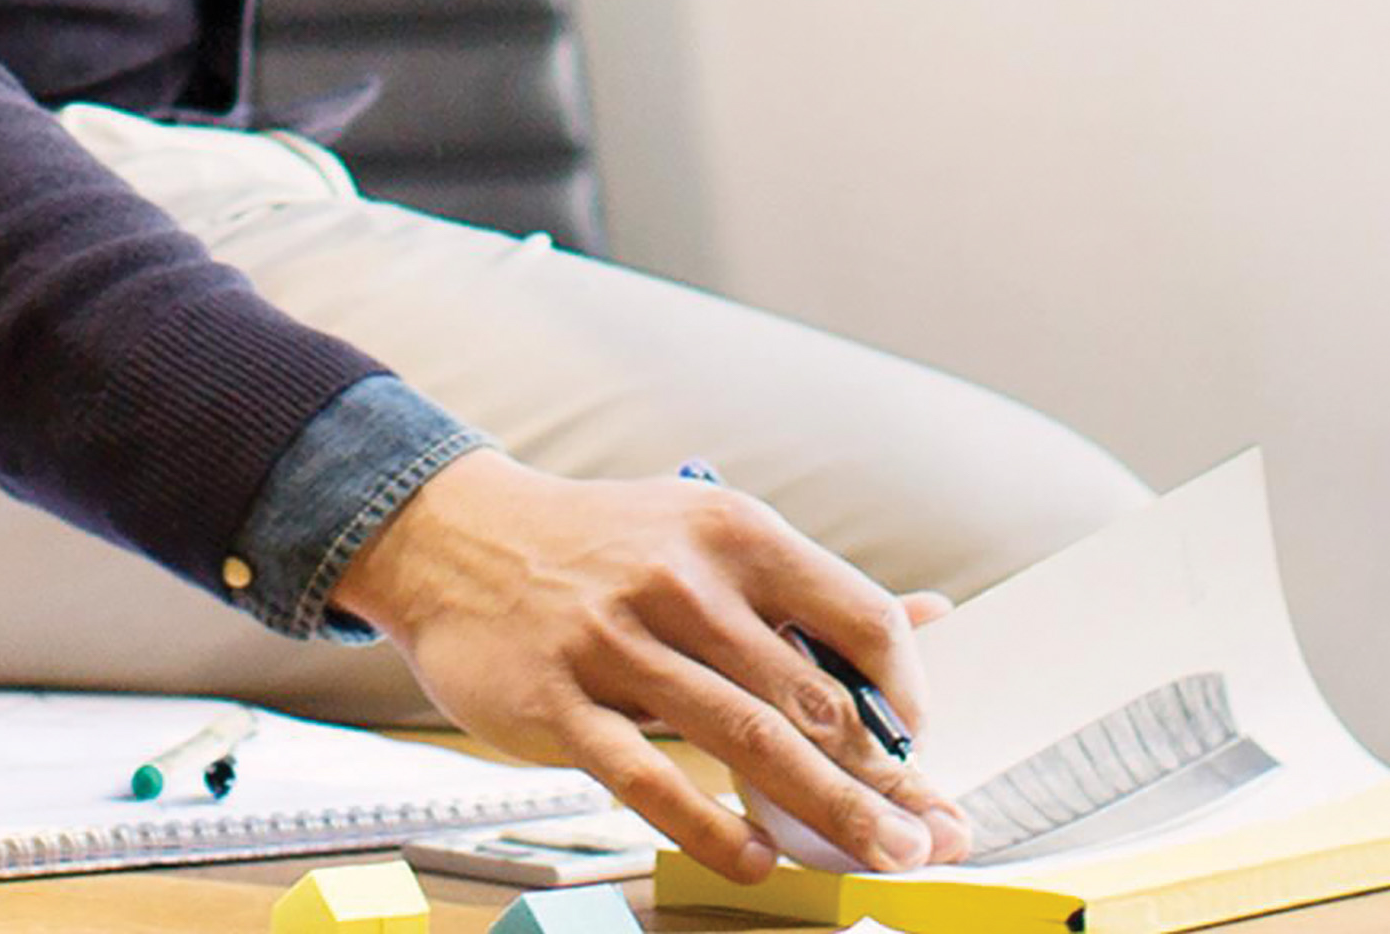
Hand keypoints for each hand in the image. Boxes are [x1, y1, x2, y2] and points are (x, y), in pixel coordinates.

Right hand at [333, 453, 965, 887]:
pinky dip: (715, 831)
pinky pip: (653, 782)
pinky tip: (758, 859)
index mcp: (728, 529)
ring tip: (884, 857)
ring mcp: (615, 642)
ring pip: (746, 743)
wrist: (454, 538)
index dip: (904, 690)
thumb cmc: (602, 550)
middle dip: (886, 779)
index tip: (916, 743)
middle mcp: (678, 578)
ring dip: (830, 812)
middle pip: (810, 698)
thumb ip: (811, 592)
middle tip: (933, 836)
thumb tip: (934, 620)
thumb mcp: (705, 538)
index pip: (856, 615)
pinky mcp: (560, 703)